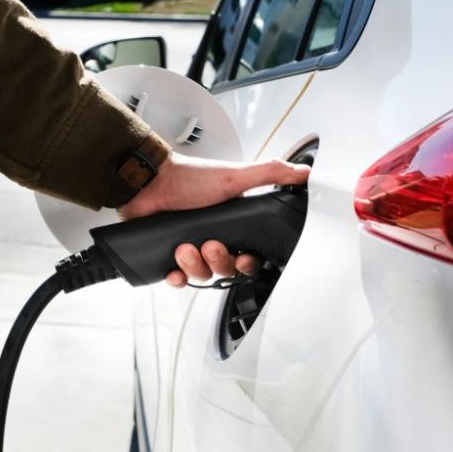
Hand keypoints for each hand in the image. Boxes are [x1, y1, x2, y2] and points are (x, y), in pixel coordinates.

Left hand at [118, 152, 309, 286]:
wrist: (149, 182)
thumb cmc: (189, 177)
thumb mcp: (235, 175)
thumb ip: (270, 174)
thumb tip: (303, 172)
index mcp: (233, 224)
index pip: (249, 256)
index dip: (248, 263)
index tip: (243, 258)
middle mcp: (213, 238)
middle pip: (226, 269)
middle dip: (219, 260)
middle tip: (209, 245)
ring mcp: (191, 248)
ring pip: (202, 275)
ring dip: (195, 265)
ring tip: (185, 247)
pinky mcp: (169, 256)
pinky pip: (178, 280)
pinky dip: (176, 278)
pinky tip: (173, 269)